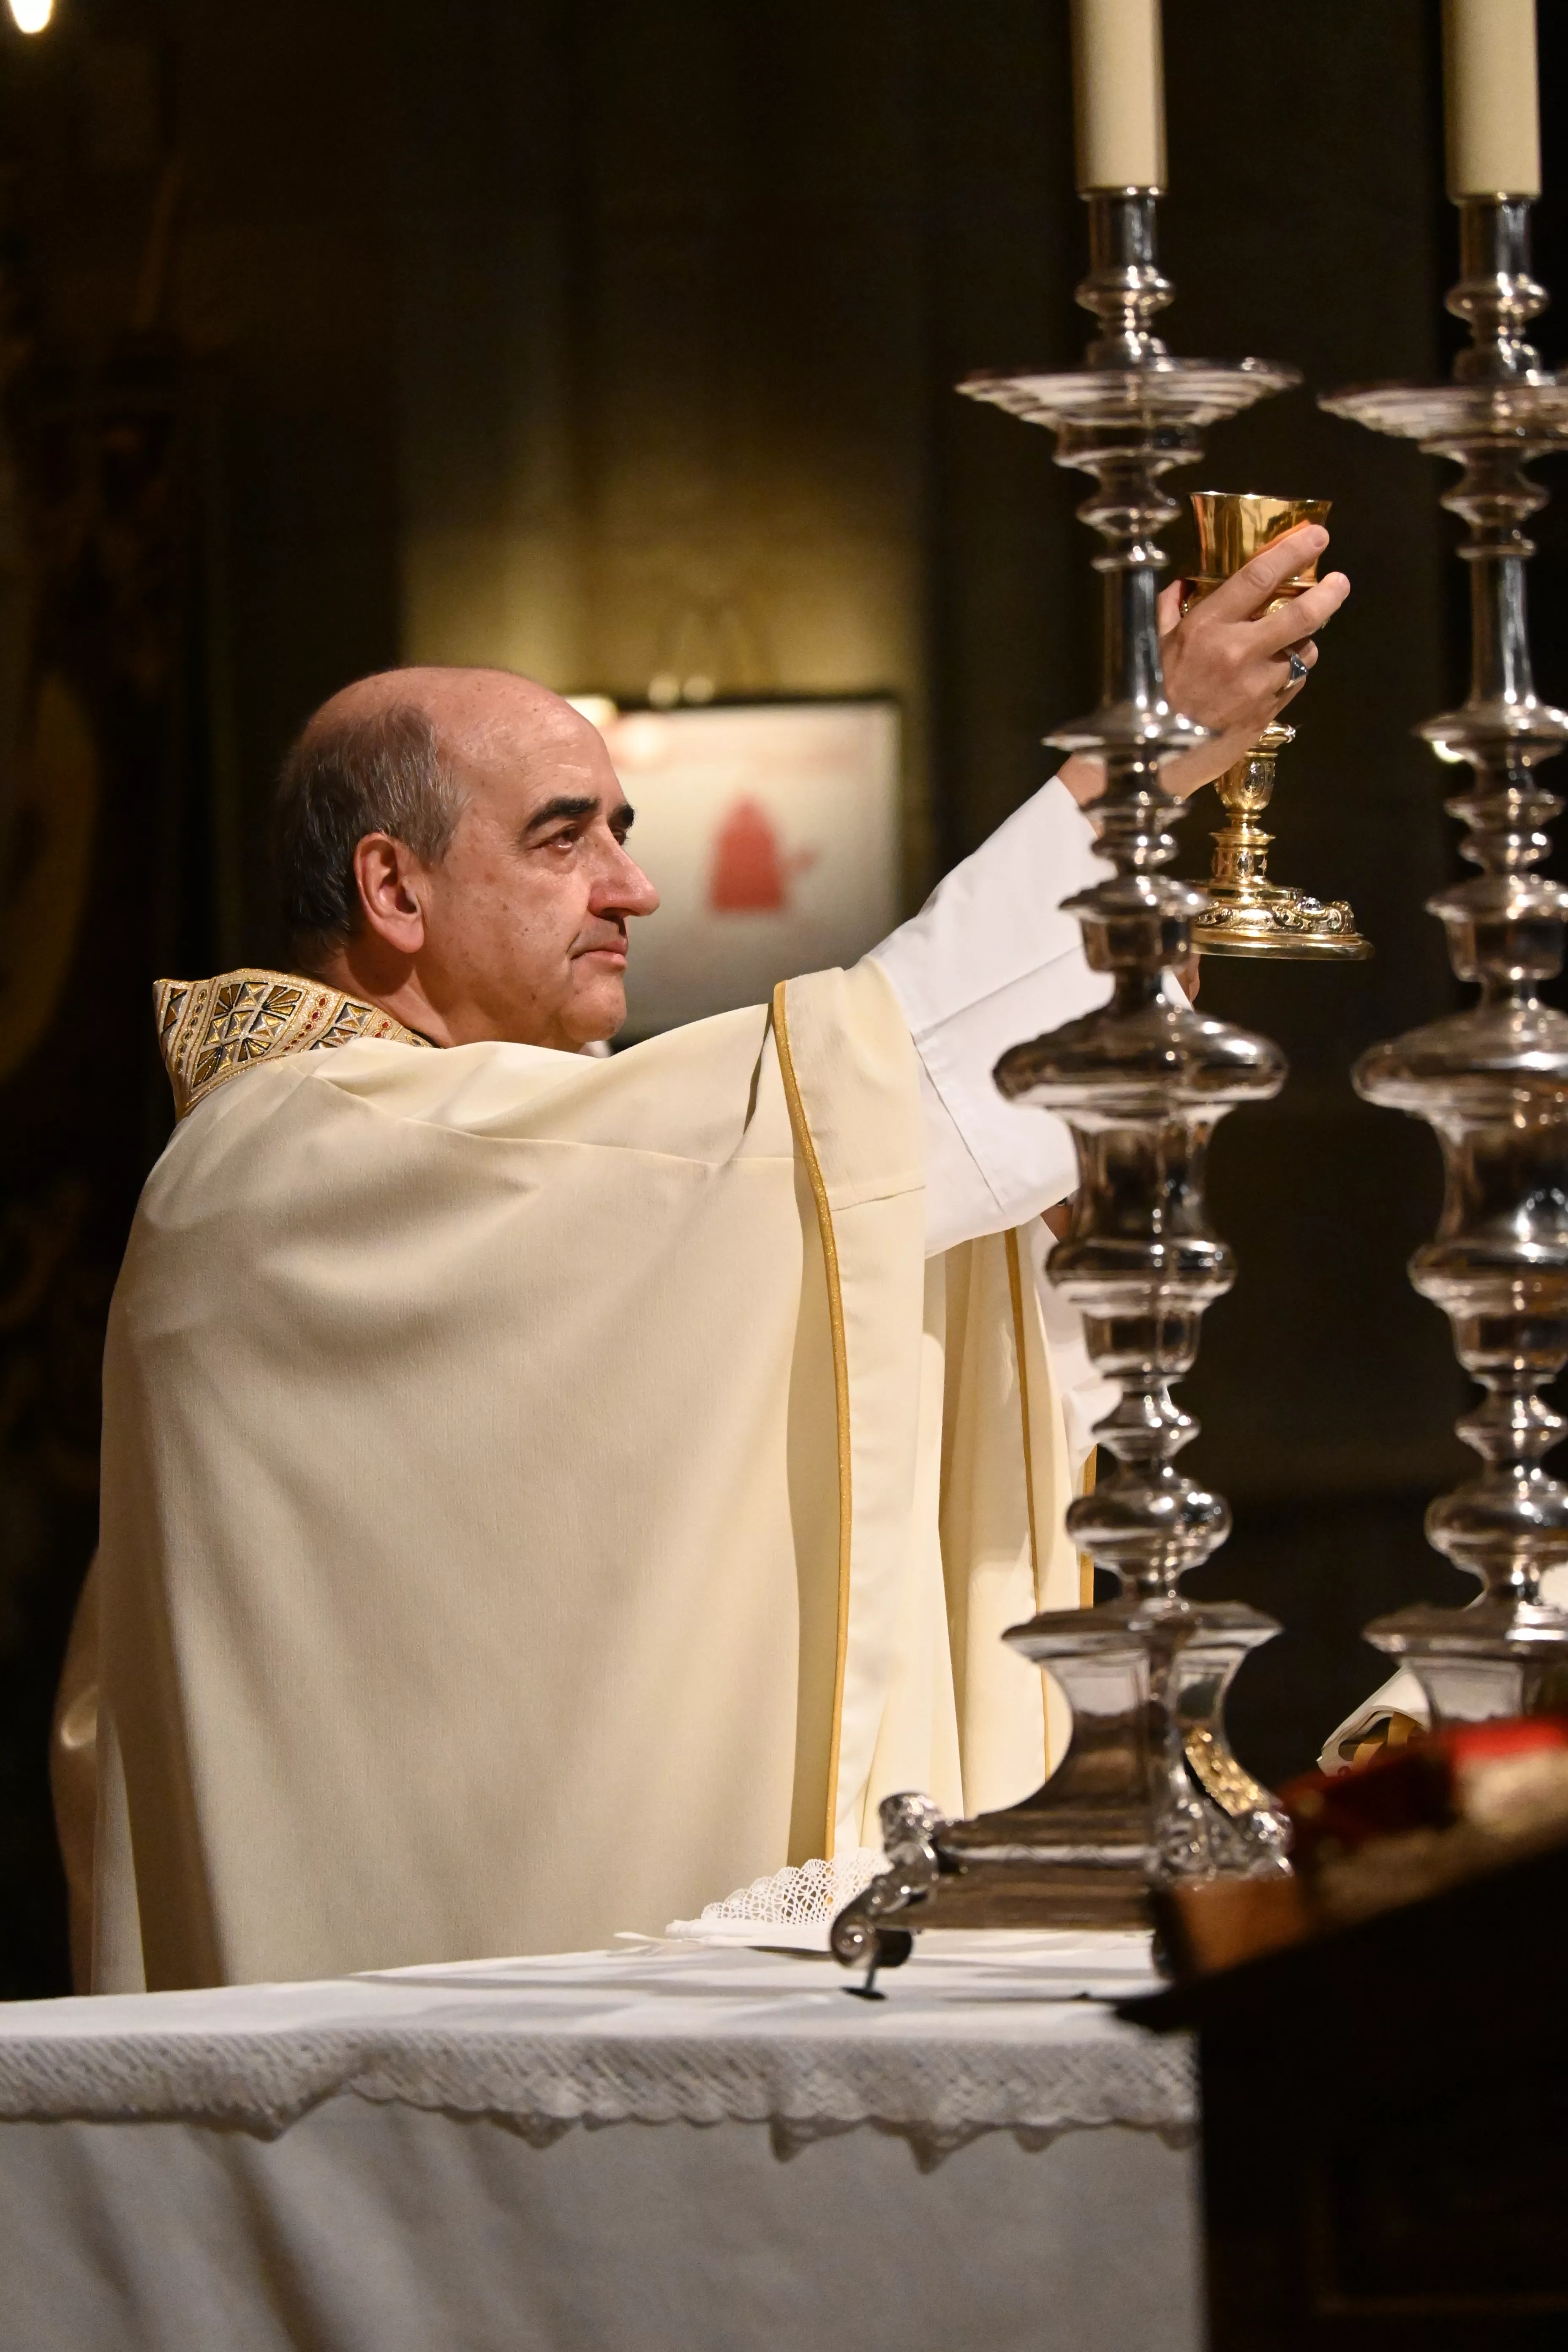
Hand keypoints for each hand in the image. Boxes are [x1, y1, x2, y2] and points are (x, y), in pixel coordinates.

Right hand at [1057, 523, 1349, 806]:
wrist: (1157, 755)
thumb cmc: (1153, 695)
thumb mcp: (1153, 645)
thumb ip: (1169, 608)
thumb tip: (1185, 583)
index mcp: (1208, 627)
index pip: (1259, 577)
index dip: (1293, 552)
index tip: (1317, 536)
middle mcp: (1238, 652)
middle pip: (1301, 614)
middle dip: (1329, 594)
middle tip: (1339, 582)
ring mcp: (1258, 685)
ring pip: (1305, 650)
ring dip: (1306, 639)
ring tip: (1295, 638)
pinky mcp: (1269, 711)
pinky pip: (1296, 681)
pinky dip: (1294, 670)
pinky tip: (1279, 671)